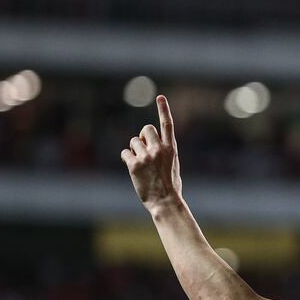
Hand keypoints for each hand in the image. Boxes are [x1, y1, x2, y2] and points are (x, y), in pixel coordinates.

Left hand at [122, 95, 183, 212]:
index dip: (163, 109)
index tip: (160, 97)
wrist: (165, 202)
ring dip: (134, 150)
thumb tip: (152, 145)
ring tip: (141, 165)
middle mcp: (159, 149)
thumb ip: (164, 152)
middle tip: (144, 150)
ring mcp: (146, 156)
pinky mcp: (135, 165)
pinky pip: (125, 153)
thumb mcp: (173, 166)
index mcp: (171, 149)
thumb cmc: (171, 187)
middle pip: (146, 129)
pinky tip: (133, 169)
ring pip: (133, 141)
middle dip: (143, 137)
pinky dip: (127, 159)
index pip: (167, 124)